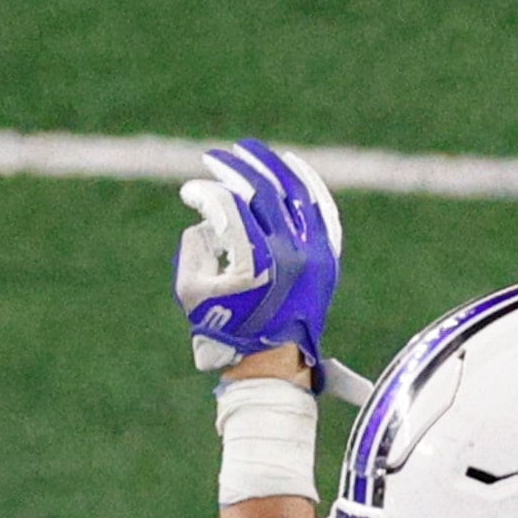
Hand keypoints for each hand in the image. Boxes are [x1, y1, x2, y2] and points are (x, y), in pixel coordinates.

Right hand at [173, 139, 341, 386]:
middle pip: (263, 191)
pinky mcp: (327, 259)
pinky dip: (307, 183)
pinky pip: (322, 210)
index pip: (230, 207)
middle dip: (236, 168)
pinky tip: (290, 163)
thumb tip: (210, 212)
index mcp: (255, 262)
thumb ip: (193, 243)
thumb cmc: (225, 330)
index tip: (191, 191)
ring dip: (270, 166)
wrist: (271, 366)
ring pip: (295, 192)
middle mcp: (290, 254)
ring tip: (248, 151)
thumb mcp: (191, 290)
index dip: (206, 193)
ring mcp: (314, 254)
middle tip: (216, 156)